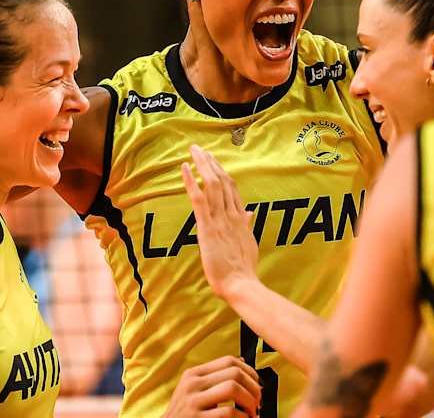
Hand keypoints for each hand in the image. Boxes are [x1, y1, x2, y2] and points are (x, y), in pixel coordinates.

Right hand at [165, 355, 261, 417]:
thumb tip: (242, 361)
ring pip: (233, 388)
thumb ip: (214, 378)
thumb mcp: (194, 391)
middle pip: (234, 373)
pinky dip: (243, 417)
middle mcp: (192, 384)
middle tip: (257, 402)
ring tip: (251, 413)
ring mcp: (193, 402)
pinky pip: (229, 412)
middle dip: (253, 388)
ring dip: (250, 402)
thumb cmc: (186, 414)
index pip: (229, 361)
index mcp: (193, 374)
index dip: (249, 371)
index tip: (256, 385)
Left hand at [181, 144, 259, 301]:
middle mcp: (232, 215)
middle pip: (222, 181)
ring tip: (194, 151)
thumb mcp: (249, 244)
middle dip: (210, 163)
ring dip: (202, 165)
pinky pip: (198, 198)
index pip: (231, 189)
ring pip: (211, 184)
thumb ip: (247, 226)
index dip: (222, 172)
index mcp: (240, 219)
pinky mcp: (208, 227)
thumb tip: (249, 212)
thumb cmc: (243, 270)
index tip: (214, 160)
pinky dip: (190, 181)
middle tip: (200, 148)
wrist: (242, 285)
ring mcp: (220, 219)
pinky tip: (184, 168)